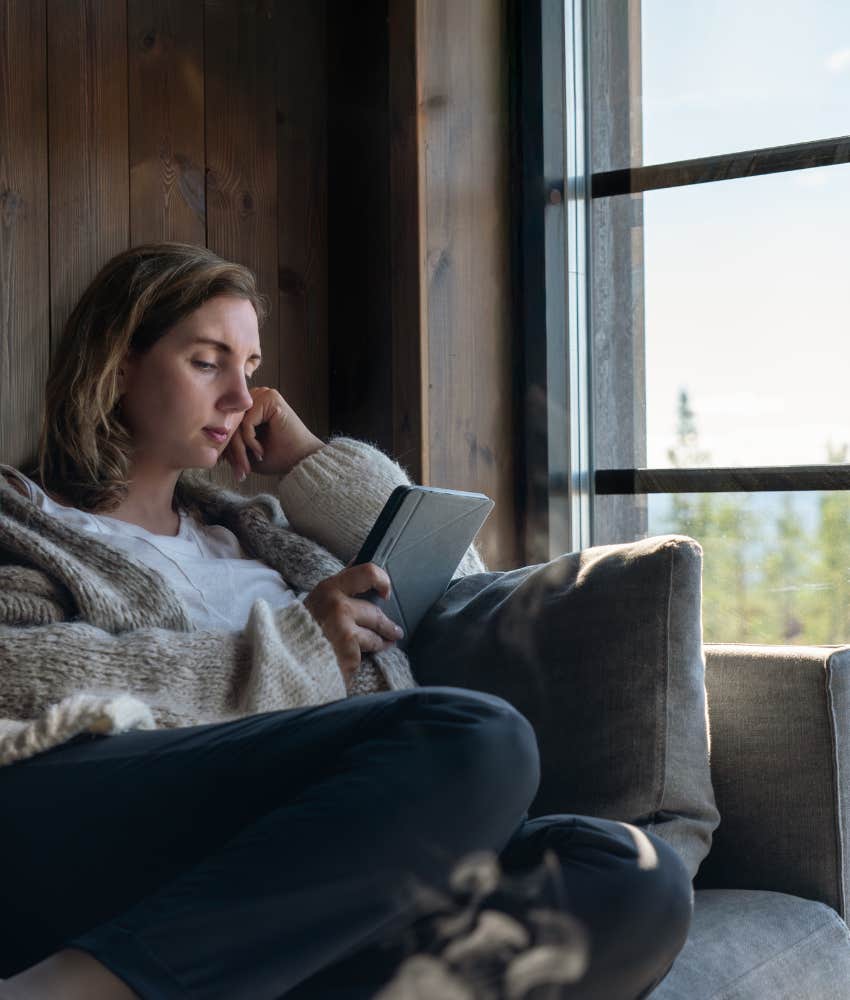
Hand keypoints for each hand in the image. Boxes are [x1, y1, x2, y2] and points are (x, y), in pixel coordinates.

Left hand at [222, 387, 324, 479]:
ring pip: (237, 423)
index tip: (231, 467)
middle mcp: (256, 396)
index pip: (228, 423)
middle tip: (239, 471)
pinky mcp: (270, 398)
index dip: (227, 446)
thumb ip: (230, 441)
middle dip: (232, 450)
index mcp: (250, 406)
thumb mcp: (246, 450)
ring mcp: (263, 395)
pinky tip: (260, 452)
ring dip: (240, 448)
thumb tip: (208, 441)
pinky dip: (250, 441)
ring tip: (248, 465)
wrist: (301, 461)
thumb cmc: (278, 456)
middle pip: (231, 422)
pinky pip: (246, 422)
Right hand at [304, 563, 404, 683]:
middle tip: (394, 631)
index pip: (368, 572)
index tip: (386, 592)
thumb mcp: (317, 599)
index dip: (382, 581)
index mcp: (329, 589)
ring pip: (375, 636)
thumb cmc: (300, 628)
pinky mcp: (348, 654)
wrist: (284, 661)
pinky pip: (365, 655)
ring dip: (381, 642)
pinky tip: (355, 661)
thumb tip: (359, 558)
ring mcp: (344, 630)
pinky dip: (362, 659)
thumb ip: (340, 585)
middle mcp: (338, 607)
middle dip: (387, 625)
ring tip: (384, 645)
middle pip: (375, 612)